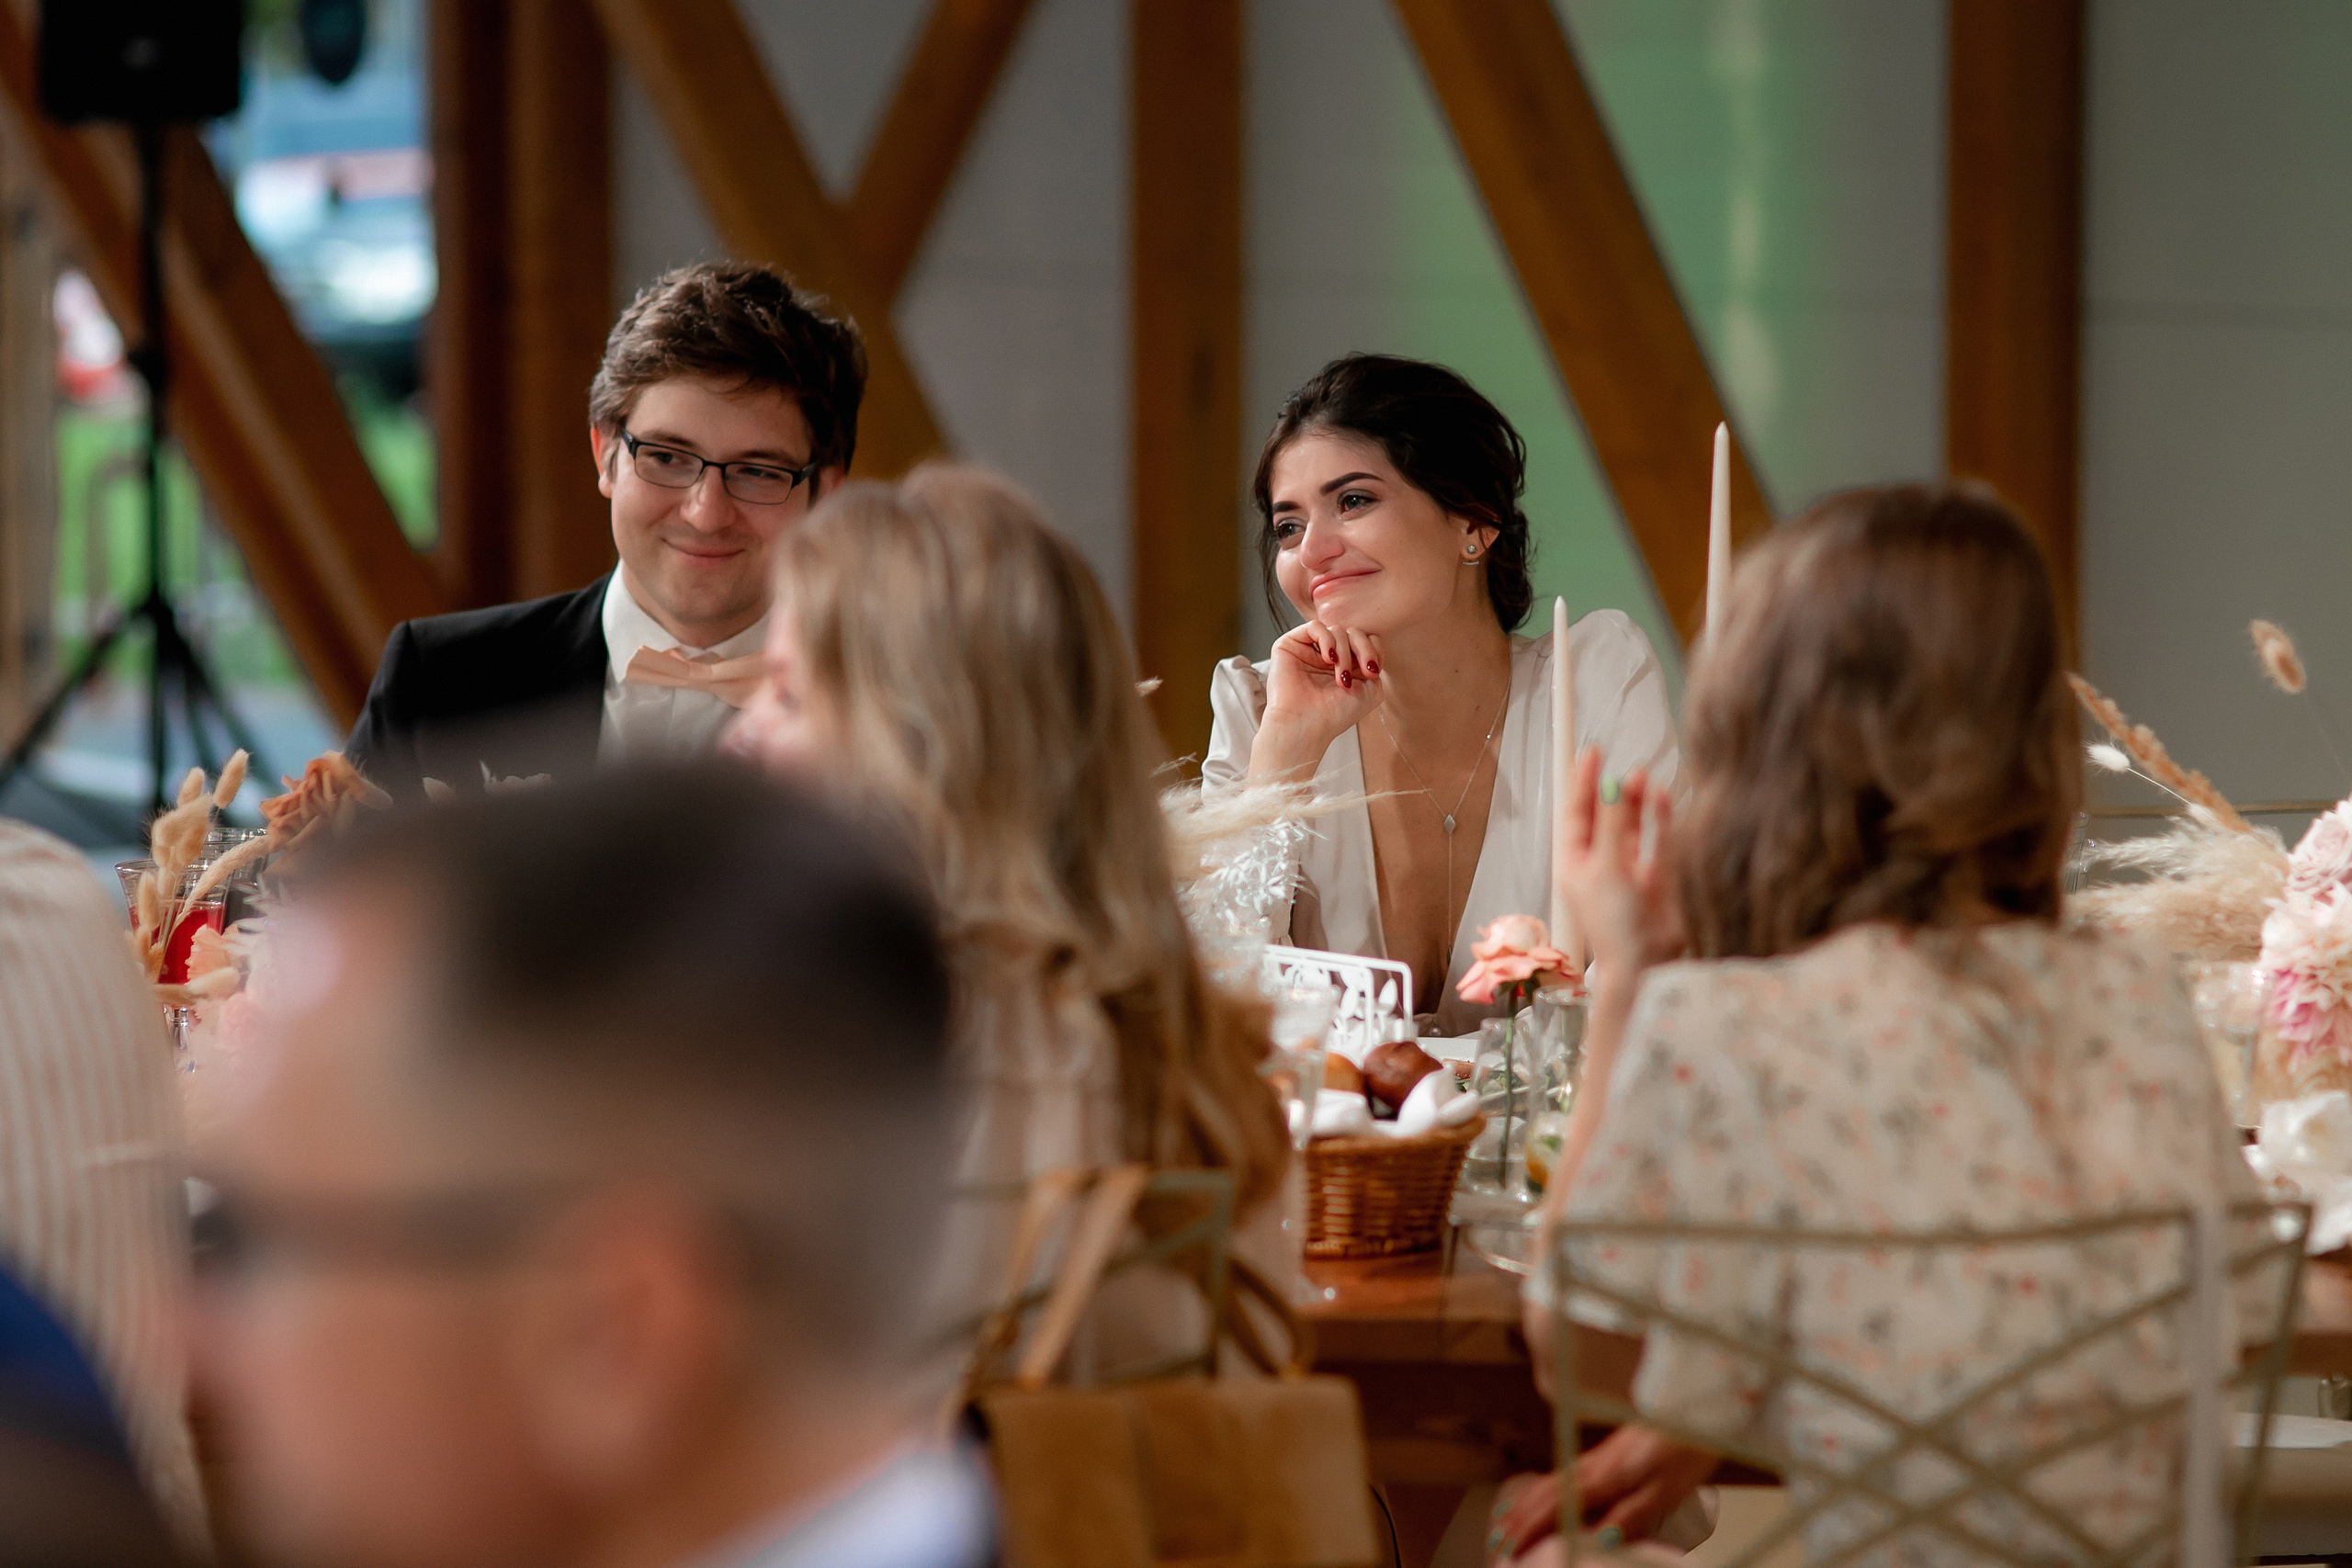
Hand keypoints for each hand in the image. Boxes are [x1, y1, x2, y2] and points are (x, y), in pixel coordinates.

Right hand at [1246, 619, 1383, 780]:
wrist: (1306, 726)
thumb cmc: (1335, 714)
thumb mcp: (1371, 691)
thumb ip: (1375, 663)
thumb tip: (1372, 644)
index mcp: (1345, 665)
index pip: (1364, 640)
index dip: (1372, 650)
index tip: (1372, 672)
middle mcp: (1327, 656)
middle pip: (1354, 632)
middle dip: (1363, 649)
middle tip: (1364, 672)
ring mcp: (1309, 650)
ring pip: (1337, 629)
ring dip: (1345, 652)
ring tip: (1341, 676)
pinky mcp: (1291, 645)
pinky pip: (1315, 626)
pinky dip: (1327, 639)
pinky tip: (1329, 659)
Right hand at [1489, 1429, 1717, 1560]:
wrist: (1691, 1413)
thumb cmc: (1684, 1453)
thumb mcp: (1665, 1492)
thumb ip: (1631, 1516)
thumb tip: (1600, 1541)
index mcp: (1603, 1479)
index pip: (1554, 1508)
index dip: (1530, 1530)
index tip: (1510, 1550)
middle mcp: (1591, 1467)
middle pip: (1543, 1494)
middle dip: (1518, 1519)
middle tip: (1497, 1542)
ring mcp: (1595, 1458)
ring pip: (1549, 1483)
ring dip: (1524, 1504)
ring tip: (1505, 1520)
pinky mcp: (1604, 1455)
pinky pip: (1561, 1475)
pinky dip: (1541, 1488)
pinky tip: (1541, 1492)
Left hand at [1557, 747, 1684, 988]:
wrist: (1645, 961)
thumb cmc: (1614, 920)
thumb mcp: (1606, 866)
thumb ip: (1610, 824)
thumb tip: (1610, 785)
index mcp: (1574, 863)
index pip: (1575, 814)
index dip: (1582, 782)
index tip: (1592, 753)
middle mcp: (1599, 863)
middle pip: (1601, 816)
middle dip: (1608, 789)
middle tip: (1617, 759)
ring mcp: (1628, 870)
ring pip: (1629, 826)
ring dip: (1633, 801)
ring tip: (1641, 774)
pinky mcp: (1655, 877)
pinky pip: (1655, 839)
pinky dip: (1657, 819)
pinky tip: (1659, 796)